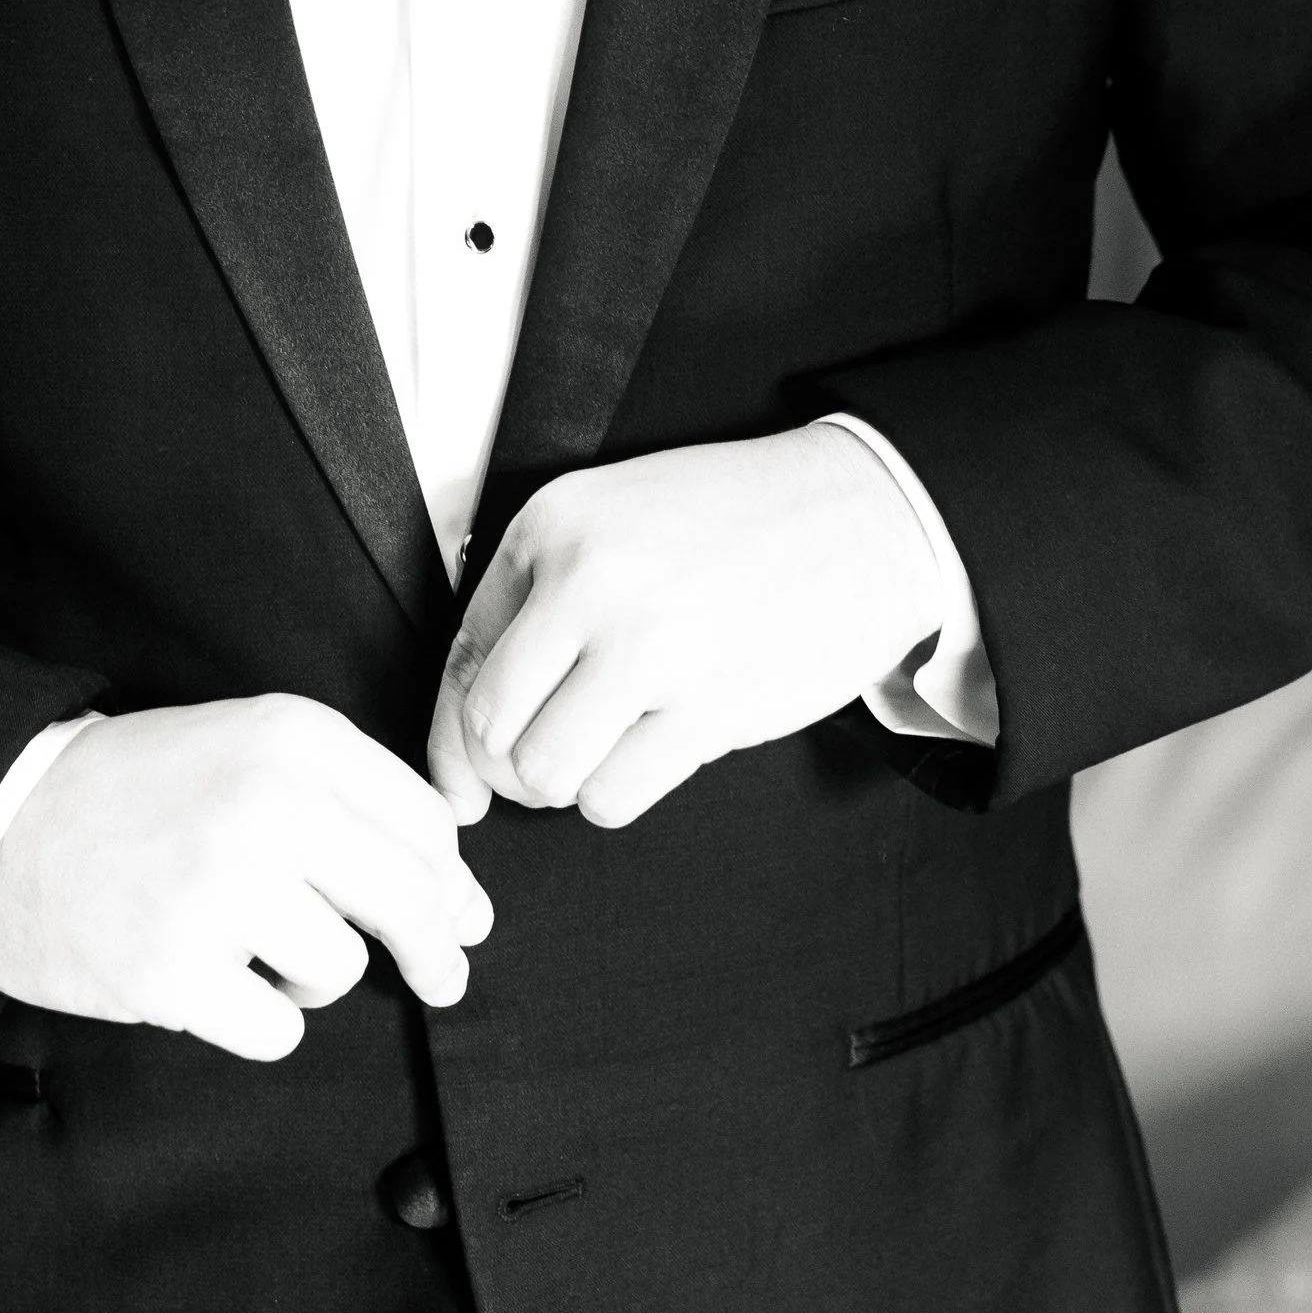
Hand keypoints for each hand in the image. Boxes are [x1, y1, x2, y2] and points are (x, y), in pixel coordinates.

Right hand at [0, 695, 491, 1062]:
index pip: (425, 821)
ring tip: (260, 951)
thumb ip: (352, 802)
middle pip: (409, 896)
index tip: (461, 915)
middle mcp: (269, 803)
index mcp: (296, 737)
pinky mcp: (177, 972)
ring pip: (343, 968)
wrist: (5, 827)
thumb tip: (461, 901)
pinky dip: (262, 1021)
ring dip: (317, 978)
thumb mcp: (251, 749)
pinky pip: (280, 1030)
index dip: (453, 881)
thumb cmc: (142, 792)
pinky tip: (220, 982)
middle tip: (444, 977)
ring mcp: (221, 889)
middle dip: (437, 948)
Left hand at [426, 423, 942, 832]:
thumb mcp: (613, 519)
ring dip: (568, 781)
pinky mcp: (706, 706)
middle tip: (552, 756)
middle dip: (510, 765)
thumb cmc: (732, 522)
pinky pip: (611, 797)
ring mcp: (648, 646)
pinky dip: (618, 794)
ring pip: (543, 773)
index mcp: (555, 521)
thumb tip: (464, 745)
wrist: (859, 515)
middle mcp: (590, 579)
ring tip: (608, 747)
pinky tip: (652, 750)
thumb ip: (535, 602)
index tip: (465, 777)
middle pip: (491, 728)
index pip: (462, 657)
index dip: (453, 735)